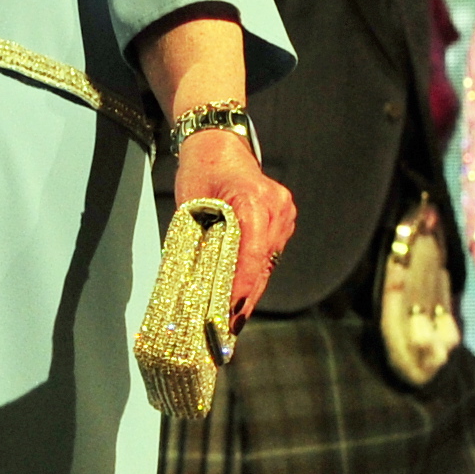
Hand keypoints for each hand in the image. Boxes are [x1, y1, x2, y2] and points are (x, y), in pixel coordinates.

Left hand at [172, 127, 292, 320]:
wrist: (218, 141)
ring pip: (266, 264)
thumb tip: (194, 287)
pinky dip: (253, 274)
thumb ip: (198, 242)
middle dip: (243, 300)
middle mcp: (276, 208)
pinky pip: (268, 254)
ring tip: (230, 322)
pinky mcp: (283, 218)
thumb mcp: (190, 206)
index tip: (228, 316)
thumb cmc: (200, 170)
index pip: (251, 256)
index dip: (240, 290)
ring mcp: (284, 213)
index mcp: (252, 201)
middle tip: (225, 332)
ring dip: (249, 290)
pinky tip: (239, 296)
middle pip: (261, 266)